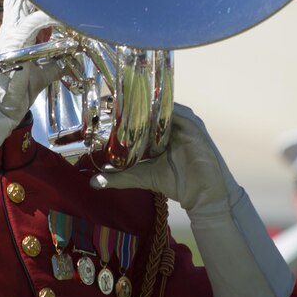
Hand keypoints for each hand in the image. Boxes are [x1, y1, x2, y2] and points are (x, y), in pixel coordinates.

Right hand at [0, 0, 62, 125]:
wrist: (1, 106)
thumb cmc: (15, 93)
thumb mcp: (40, 75)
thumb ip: (52, 64)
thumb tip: (65, 59)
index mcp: (13, 35)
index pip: (19, 6)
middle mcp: (9, 30)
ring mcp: (10, 34)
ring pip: (21, 2)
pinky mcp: (15, 42)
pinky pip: (33, 21)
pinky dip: (49, 16)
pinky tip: (61, 14)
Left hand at [91, 103, 241, 215]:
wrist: (203, 196)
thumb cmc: (176, 183)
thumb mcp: (142, 177)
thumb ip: (120, 177)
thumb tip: (93, 182)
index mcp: (160, 132)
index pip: (142, 115)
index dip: (125, 110)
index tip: (104, 106)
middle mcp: (172, 124)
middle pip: (151, 108)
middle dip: (132, 103)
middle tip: (109, 100)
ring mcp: (183, 123)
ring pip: (162, 107)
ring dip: (145, 104)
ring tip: (124, 101)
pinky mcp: (193, 127)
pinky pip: (177, 113)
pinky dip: (162, 110)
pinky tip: (147, 111)